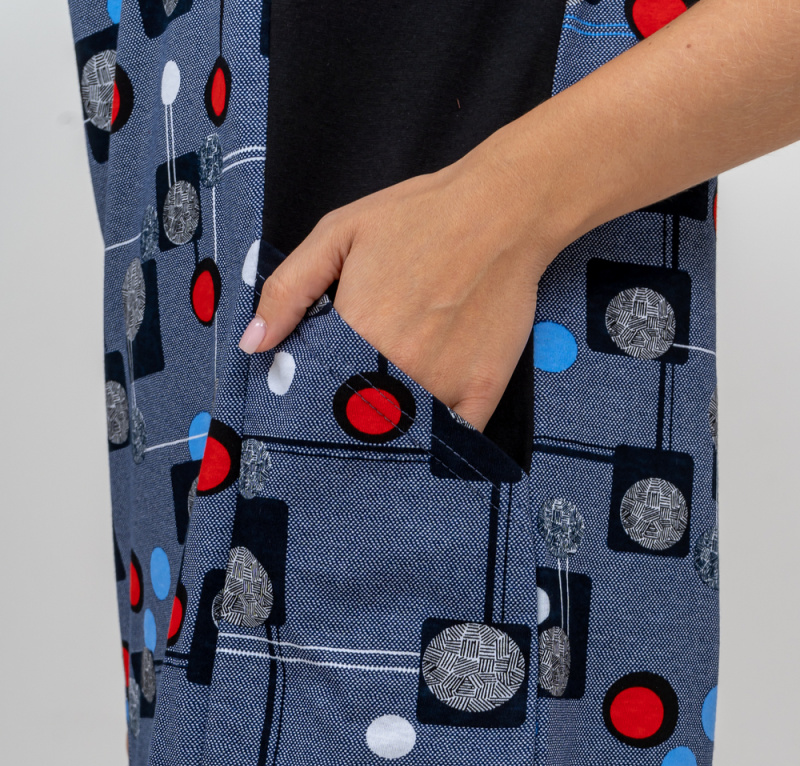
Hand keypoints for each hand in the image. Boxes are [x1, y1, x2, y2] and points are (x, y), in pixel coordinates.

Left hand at [238, 148, 554, 431]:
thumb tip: (252, 344)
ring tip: (387, 408)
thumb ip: (288, 290)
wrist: (504, 207)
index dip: (309, 397)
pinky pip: (453, 437)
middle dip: (348, 414)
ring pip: (402, 432)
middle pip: (357, 418)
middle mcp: (397, 367)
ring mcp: (442, 384)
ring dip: (390, 428)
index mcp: (355, 333)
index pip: (314, 392)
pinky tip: (426, 430)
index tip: (311, 394)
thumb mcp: (337, 233)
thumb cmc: (419, 215)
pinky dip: (437, 440)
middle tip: (352, 398)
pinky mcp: (482, 390)